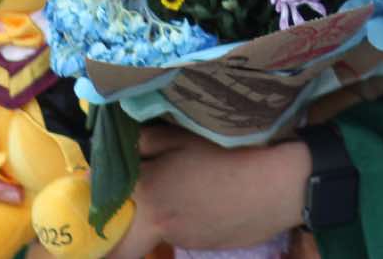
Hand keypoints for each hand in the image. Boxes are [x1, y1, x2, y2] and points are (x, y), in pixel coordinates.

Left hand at [107, 124, 309, 258]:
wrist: (279, 186)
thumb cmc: (233, 153)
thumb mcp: (187, 137)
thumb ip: (148, 142)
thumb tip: (123, 146)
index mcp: (147, 190)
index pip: (106, 197)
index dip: (103, 188)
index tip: (105, 179)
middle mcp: (156, 222)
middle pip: (121, 245)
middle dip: (118, 234)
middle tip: (133, 208)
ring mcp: (181, 238)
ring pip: (156, 233)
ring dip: (161, 218)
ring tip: (189, 193)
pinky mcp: (204, 246)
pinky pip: (184, 234)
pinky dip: (190, 220)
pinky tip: (212, 202)